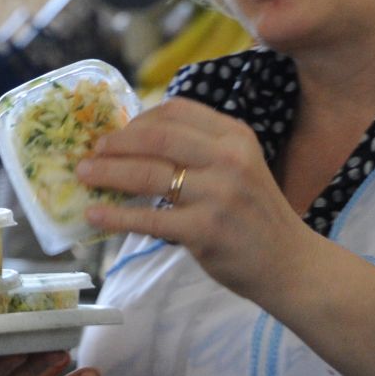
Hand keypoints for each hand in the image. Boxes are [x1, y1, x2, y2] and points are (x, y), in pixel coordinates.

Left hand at [77, 97, 320, 302]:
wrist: (291, 264)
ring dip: (107, 173)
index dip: (138, 119)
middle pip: (156, 137)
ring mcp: (218, 195)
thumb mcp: (239, 167)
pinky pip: (149, 218)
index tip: (116, 132)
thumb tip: (134, 140)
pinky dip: (116, 215)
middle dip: (116, 143)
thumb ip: (199, 150)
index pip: (176, 111)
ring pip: (148, 174)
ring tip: (83, 175)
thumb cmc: (255, 215)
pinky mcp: (205, 230)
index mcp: (235, 136)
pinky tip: (96, 214)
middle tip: (91, 152)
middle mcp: (229, 159)